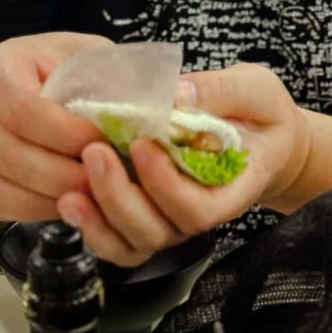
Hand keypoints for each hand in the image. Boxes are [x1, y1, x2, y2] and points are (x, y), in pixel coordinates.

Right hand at [0, 32, 112, 222]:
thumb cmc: (49, 74)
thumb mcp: (80, 58)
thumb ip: (111, 76)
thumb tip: (160, 104)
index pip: (27, 110)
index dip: (69, 135)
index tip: (106, 144)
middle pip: (15, 154)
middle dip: (68, 174)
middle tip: (108, 181)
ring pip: (2, 186)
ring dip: (54, 196)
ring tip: (93, 194)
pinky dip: (32, 210)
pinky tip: (65, 205)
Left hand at [56, 63, 310, 266]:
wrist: (261, 137)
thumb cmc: (260, 114)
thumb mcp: (254, 90)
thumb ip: (221, 91)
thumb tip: (176, 93)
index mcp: (232, 188)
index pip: (199, 209)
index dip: (167, 185)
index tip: (143, 144)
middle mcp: (199, 212)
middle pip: (158, 230)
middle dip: (121, 197)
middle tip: (95, 153)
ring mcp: (172, 220)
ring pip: (133, 242)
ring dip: (100, 219)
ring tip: (70, 191)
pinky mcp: (149, 215)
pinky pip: (119, 241)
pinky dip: (92, 229)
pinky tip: (69, 201)